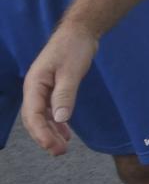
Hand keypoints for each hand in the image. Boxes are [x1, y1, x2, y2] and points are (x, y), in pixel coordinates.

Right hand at [22, 23, 97, 155]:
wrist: (80, 31)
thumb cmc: (74, 48)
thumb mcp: (72, 71)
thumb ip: (65, 95)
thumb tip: (61, 119)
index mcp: (34, 84)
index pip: (33, 115)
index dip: (41, 133)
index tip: (52, 147)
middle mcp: (35, 89)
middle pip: (34, 119)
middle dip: (44, 137)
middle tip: (59, 152)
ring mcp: (42, 89)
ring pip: (42, 117)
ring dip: (50, 132)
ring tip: (62, 148)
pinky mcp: (53, 88)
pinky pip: (51, 110)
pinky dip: (57, 123)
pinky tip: (65, 133)